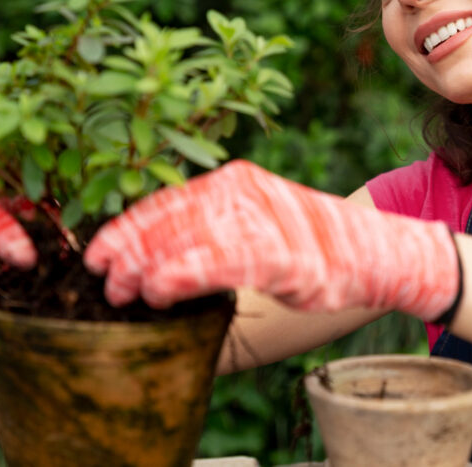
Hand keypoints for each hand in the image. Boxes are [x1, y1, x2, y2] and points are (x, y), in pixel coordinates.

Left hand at [84, 160, 460, 320]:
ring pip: (186, 238)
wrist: (374, 250)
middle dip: (128, 250)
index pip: (166, 200)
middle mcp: (241, 190)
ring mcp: (260, 218)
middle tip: (103, 281)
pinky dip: (183, 275)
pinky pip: (219, 261)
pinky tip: (159, 290)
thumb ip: (214, 229)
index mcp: (233, 180)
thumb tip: (161, 257)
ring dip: (146, 266)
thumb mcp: (256, 224)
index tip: (97, 253)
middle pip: (168, 218)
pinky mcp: (277, 252)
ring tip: (123, 291)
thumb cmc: (311, 244)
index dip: (126, 227)